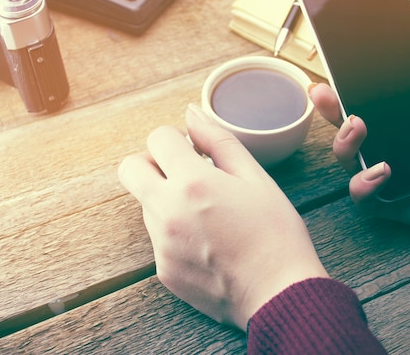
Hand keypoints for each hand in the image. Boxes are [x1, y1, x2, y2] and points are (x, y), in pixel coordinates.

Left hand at [118, 104, 327, 330]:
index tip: (194, 151)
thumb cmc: (275, 232)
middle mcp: (167, 211)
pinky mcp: (163, 270)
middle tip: (183, 172)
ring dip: (166, 198)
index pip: (157, 138)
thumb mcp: (255, 177)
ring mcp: (161, 244)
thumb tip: (190, 114)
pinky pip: (158, 238)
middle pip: (130, 168)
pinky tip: (208, 242)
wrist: (279, 294)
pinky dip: (175, 231)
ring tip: (208, 214)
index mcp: (192, 182)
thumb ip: (218, 140)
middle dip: (151, 162)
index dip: (176, 138)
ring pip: (146, 203)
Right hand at [309, 37, 409, 250]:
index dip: (349, 91)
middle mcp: (400, 150)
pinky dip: (363, 184)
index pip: (374, 106)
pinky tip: (382, 170)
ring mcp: (396, 179)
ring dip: (343, 143)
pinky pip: (365, 199)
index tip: (333, 72)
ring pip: (349, 162)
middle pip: (350, 131)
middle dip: (330, 111)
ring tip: (358, 127)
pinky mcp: (399, 206)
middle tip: (325, 93)